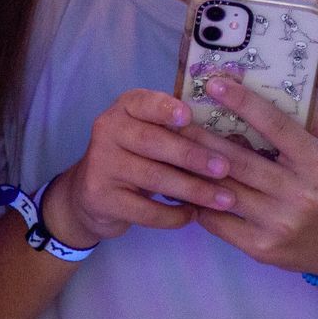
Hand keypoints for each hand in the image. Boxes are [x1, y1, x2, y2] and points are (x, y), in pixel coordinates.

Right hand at [42, 90, 236, 247]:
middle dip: (192, 156)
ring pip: (153, 177)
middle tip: (224, 168)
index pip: (143, 102)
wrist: (90, 195)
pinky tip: (193, 216)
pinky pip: (143, 209)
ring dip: (192, 189)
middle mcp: (108, 131)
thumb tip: (227, 140)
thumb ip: (175, 131)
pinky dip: (172, 215)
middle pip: (152, 142)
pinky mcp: (100, 197)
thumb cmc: (136, 157)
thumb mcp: (149, 135)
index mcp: (124, 109)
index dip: (165, 108)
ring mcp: (101, 165)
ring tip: (223, 199)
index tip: (189, 116)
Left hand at [182, 77, 317, 277]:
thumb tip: (279, 77)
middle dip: (202, 136)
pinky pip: (219, 222)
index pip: (275, 126)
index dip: (243, 103)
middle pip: (239, 159)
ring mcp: (279, 223)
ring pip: (223, 190)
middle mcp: (299, 193)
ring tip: (172, 149)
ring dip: (194, 169)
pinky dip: (198, 202)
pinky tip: (184, 185)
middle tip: (176, 117)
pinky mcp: (262, 247)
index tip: (215, 84)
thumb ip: (310, 113)